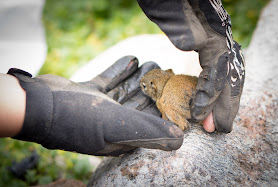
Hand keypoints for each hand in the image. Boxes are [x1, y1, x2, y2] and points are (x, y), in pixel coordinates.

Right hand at [8, 56, 182, 155]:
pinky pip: (109, 80)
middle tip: (167, 74)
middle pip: (138, 105)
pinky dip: (120, 70)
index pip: (150, 124)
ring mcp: (99, 108)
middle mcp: (111, 124)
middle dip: (153, 89)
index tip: (176, 95)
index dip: (164, 110)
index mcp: (121, 137)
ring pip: (124, 91)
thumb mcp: (119, 126)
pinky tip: (133, 58)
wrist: (39, 105)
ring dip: (139, 77)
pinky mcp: (89, 93)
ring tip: (152, 63)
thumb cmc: (80, 120)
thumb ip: (149, 131)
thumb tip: (180, 140)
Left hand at [137, 0, 244, 131]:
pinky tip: (210, 97)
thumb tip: (189, 48)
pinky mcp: (208, 39)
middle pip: (230, 76)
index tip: (201, 119)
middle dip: (225, 105)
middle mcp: (220, 36)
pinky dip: (217, 86)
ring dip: (223, 99)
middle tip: (217, 129)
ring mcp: (216, 38)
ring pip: (228, 73)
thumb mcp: (171, 11)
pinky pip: (219, 68)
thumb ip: (182, 28)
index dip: (213, 99)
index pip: (220, 73)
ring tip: (216, 120)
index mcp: (213, 32)